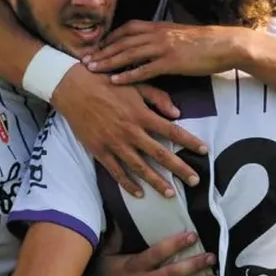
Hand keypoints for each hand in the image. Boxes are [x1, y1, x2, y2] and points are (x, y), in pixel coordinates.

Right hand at [51, 63, 207, 198]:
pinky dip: (127, 184)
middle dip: (179, 169)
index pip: (172, 131)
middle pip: (160, 154)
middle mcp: (130, 131)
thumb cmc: (106, 82)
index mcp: (141, 114)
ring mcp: (114, 143)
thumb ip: (158, 98)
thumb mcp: (135, 84)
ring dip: (156, 182)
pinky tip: (139, 194)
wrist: (72, 87)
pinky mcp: (99, 150)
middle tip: (195, 181)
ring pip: (139, 167)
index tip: (204, 151)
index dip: (189, 141)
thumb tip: (177, 113)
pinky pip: (116, 171)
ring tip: (171, 194)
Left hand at [84, 21, 251, 83]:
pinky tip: (114, 81)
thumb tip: (148, 44)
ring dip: (108, 62)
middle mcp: (156, 34)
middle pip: (121, 41)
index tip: (94, 47)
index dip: (108, 38)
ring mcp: (163, 47)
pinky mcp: (171, 62)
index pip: (125, 30)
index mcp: (157, 27)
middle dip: (101, 51)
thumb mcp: (177, 36)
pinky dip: (128, 75)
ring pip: (128, 54)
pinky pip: (144, 69)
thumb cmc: (203, 43)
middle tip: (83, 60)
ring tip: (91, 70)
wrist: (224, 45)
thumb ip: (161, 38)